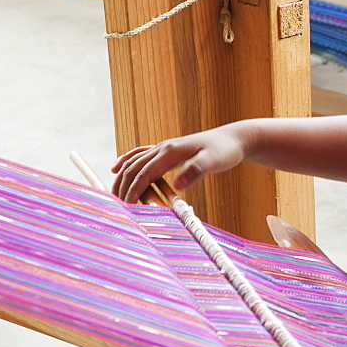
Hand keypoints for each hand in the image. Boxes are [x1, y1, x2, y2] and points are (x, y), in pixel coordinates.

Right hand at [110, 126, 245, 202]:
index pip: (144, 173)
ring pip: (134, 161)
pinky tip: (116, 168)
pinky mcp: (167, 151)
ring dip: (122, 177)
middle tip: (117, 206)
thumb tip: (178, 186)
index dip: (133, 190)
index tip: (126, 207)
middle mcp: (162, 148)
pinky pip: (140, 154)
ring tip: (115, 195)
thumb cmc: (225, 151)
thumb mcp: (214, 161)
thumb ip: (196, 171)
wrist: (232, 139)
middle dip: (123, 186)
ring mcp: (163, 148)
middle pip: (133, 167)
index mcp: (170, 152)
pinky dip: (126, 161)